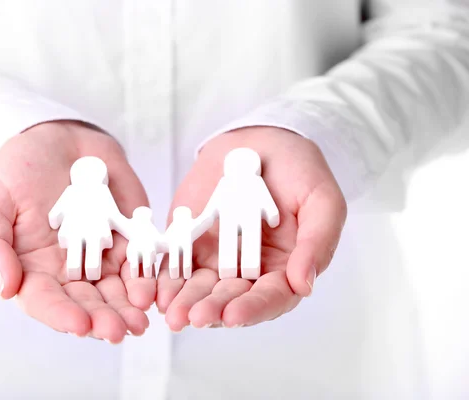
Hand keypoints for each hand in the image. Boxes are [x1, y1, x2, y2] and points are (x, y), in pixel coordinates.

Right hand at [0, 121, 153, 342]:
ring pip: (116, 290)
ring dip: (128, 307)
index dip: (61, 316)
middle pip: (85, 303)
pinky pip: (138, 262)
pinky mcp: (126, 239)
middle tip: (119, 331)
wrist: (59, 138)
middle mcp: (67, 271)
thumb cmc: (18, 169)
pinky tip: (153, 289)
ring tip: (140, 319)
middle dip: (102, 319)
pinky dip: (146, 277)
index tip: (80, 325)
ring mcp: (99, 256)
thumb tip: (4, 287)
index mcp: (32, 268)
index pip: (45, 301)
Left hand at [156, 127, 346, 329]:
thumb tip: (304, 285)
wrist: (260, 139)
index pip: (270, 298)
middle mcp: (249, 271)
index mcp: (284, 268)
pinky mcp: (190, 241)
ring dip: (185, 301)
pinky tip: (155, 289)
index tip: (233, 315)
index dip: (253, 309)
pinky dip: (165, 277)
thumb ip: (317, 242)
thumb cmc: (299, 171)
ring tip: (171, 311)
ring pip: (199, 287)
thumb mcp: (322, 201)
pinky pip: (175, 263)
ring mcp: (217, 257)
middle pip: (230, 298)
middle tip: (193, 318)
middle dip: (211, 310)